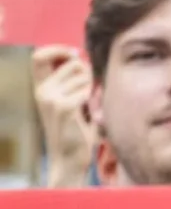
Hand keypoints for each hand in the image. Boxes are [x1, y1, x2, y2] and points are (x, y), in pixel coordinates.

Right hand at [30, 45, 96, 185]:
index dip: (58, 50)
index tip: (75, 54)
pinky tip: (89, 114)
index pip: (39, 56)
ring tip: (88, 107)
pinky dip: (93, 100)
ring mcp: (50, 98)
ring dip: (93, 89)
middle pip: (73, 63)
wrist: (70, 159)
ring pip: (84, 75)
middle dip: (88, 72)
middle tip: (90, 92)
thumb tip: (80, 57)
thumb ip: (75, 81)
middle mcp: (42, 90)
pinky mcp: (62, 107)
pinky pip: (87, 90)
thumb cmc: (77, 131)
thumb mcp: (73, 101)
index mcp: (41, 87)